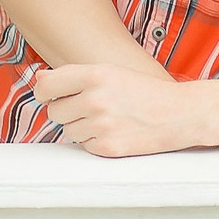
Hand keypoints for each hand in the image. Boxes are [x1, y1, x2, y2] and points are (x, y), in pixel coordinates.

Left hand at [33, 59, 200, 156]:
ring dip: (81, 127)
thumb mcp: (111, 72)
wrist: (179, 113)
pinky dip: (94, 141)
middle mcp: (95, 99)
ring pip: (68, 131)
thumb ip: (73, 76)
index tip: (50, 96)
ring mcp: (101, 125)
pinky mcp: (107, 147)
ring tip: (106, 119)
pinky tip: (114, 131)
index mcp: (95, 75)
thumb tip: (39, 80)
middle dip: (68, 112)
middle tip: (91, 107)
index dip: (45, 93)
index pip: (46, 87)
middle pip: (55, 112)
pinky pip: (84, 146)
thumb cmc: (144, 91)